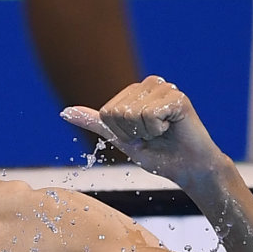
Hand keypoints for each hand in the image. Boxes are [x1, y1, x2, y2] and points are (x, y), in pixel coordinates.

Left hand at [60, 75, 223, 183]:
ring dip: (146, 132)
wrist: (188, 168)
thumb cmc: (158, 153)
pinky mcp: (177, 97)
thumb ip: (95, 123)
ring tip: (163, 132)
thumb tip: (64, 112)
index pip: (106, 112)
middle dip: (132, 132)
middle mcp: (149, 83)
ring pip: (131, 113)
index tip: (140, 136)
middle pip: (117, 112)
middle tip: (153, 136)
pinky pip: (149, 115)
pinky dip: (158, 130)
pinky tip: (172, 128)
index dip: (120, 132)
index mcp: (134, 91)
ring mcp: (164, 88)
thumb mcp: (120, 138)